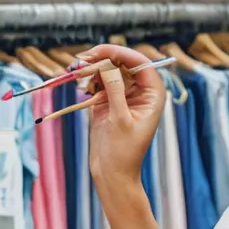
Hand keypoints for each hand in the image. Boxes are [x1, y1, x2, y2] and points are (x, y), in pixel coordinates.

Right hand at [78, 44, 166, 189]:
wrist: (113, 175)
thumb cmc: (123, 152)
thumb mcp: (120, 120)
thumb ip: (115, 90)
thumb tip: (108, 64)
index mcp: (153, 94)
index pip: (139, 62)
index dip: (119, 53)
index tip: (98, 53)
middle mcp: (140, 91)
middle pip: (122, 63)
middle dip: (101, 59)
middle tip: (79, 61)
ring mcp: (123, 95)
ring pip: (108, 70)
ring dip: (91, 68)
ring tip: (75, 71)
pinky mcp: (108, 101)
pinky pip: (98, 82)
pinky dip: (89, 80)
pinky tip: (81, 86)